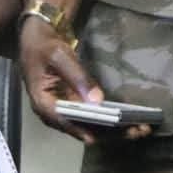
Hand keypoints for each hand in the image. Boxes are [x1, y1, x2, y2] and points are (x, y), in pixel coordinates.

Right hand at [19, 18, 151, 144]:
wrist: (33, 40)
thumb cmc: (43, 46)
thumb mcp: (59, 56)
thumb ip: (77, 77)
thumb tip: (97, 100)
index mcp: (43, 103)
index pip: (66, 122)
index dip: (88, 130)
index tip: (111, 133)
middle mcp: (52, 113)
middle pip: (81, 129)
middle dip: (109, 133)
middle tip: (137, 131)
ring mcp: (62, 111)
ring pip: (88, 127)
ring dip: (112, 130)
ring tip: (139, 128)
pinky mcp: (71, 106)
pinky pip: (90, 119)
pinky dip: (108, 121)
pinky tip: (127, 121)